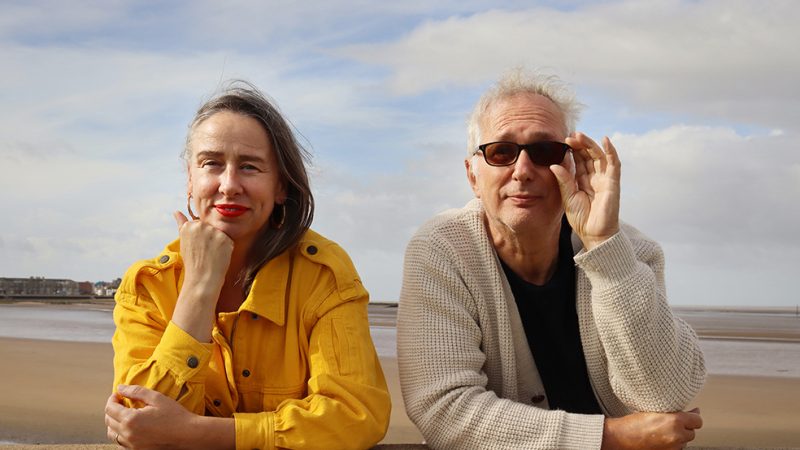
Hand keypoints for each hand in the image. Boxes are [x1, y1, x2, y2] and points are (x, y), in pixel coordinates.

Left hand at [105, 384, 194, 448]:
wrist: (188, 434)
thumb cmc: (175, 415)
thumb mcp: (157, 398)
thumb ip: (136, 391)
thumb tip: (120, 388)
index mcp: (131, 419)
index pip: (110, 408)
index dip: (112, 399)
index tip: (118, 395)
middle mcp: (128, 434)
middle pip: (108, 421)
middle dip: (112, 410)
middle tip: (121, 403)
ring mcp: (131, 445)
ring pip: (112, 435)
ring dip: (114, 423)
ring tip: (124, 416)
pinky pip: (120, 444)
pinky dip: (121, 435)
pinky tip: (131, 429)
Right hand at [174, 211, 233, 294]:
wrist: (202, 278)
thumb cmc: (193, 262)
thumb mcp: (184, 242)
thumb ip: (182, 224)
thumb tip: (177, 211)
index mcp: (189, 226)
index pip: (200, 225)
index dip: (201, 238)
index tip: (198, 248)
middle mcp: (200, 225)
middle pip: (211, 228)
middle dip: (211, 238)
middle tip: (205, 252)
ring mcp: (213, 231)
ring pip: (220, 234)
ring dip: (219, 243)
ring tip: (212, 254)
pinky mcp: (224, 238)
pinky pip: (229, 240)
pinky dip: (227, 248)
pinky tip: (219, 256)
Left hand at [550, 132, 620, 250]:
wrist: (594, 234)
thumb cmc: (582, 219)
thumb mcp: (568, 198)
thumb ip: (563, 181)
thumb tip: (554, 165)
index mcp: (582, 181)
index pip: (578, 161)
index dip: (572, 150)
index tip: (562, 141)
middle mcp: (594, 177)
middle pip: (588, 155)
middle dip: (580, 144)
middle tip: (569, 136)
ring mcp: (604, 179)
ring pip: (599, 156)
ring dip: (590, 145)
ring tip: (579, 136)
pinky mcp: (613, 183)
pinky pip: (614, 164)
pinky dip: (611, 151)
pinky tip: (605, 140)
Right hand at [602, 409, 702, 449]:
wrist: (621, 437)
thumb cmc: (633, 423)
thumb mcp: (654, 410)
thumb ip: (675, 411)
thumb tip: (693, 411)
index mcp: (675, 421)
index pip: (698, 420)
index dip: (693, 416)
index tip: (690, 414)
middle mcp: (677, 436)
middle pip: (692, 432)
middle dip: (684, 427)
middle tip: (672, 421)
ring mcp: (673, 447)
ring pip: (685, 441)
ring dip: (679, 436)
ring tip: (664, 430)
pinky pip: (677, 448)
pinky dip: (673, 443)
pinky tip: (661, 438)